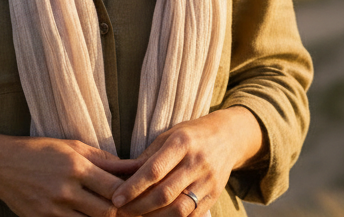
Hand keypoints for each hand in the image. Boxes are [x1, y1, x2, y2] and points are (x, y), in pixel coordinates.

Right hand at [0, 136, 140, 216]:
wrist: (2, 165)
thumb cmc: (42, 151)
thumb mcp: (73, 147)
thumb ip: (104, 159)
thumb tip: (132, 166)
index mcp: (77, 167)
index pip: (115, 188)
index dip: (131, 194)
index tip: (139, 195)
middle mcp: (66, 190)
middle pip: (106, 212)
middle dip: (121, 213)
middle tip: (132, 211)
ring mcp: (53, 209)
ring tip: (112, 215)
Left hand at [111, 108, 262, 216]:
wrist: (229, 137)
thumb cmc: (190, 135)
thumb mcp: (167, 137)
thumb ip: (144, 158)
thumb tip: (114, 173)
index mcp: (182, 143)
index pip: (154, 170)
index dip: (133, 187)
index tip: (116, 198)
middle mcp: (197, 162)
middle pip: (165, 193)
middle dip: (139, 207)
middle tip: (121, 211)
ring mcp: (208, 181)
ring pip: (179, 209)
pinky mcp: (214, 196)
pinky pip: (191, 215)